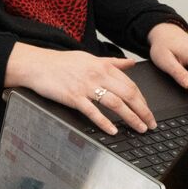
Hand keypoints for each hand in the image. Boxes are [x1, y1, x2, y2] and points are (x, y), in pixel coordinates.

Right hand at [5, 42, 153, 135]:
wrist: (37, 64)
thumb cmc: (61, 63)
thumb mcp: (90, 58)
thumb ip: (112, 62)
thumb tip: (131, 64)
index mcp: (103, 66)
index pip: (131, 84)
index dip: (143, 100)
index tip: (149, 111)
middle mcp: (97, 75)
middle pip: (128, 94)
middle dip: (143, 111)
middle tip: (151, 124)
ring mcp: (86, 87)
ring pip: (115, 103)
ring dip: (131, 118)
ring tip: (139, 128)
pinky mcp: (73, 97)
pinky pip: (92, 111)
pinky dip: (104, 122)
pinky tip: (113, 130)